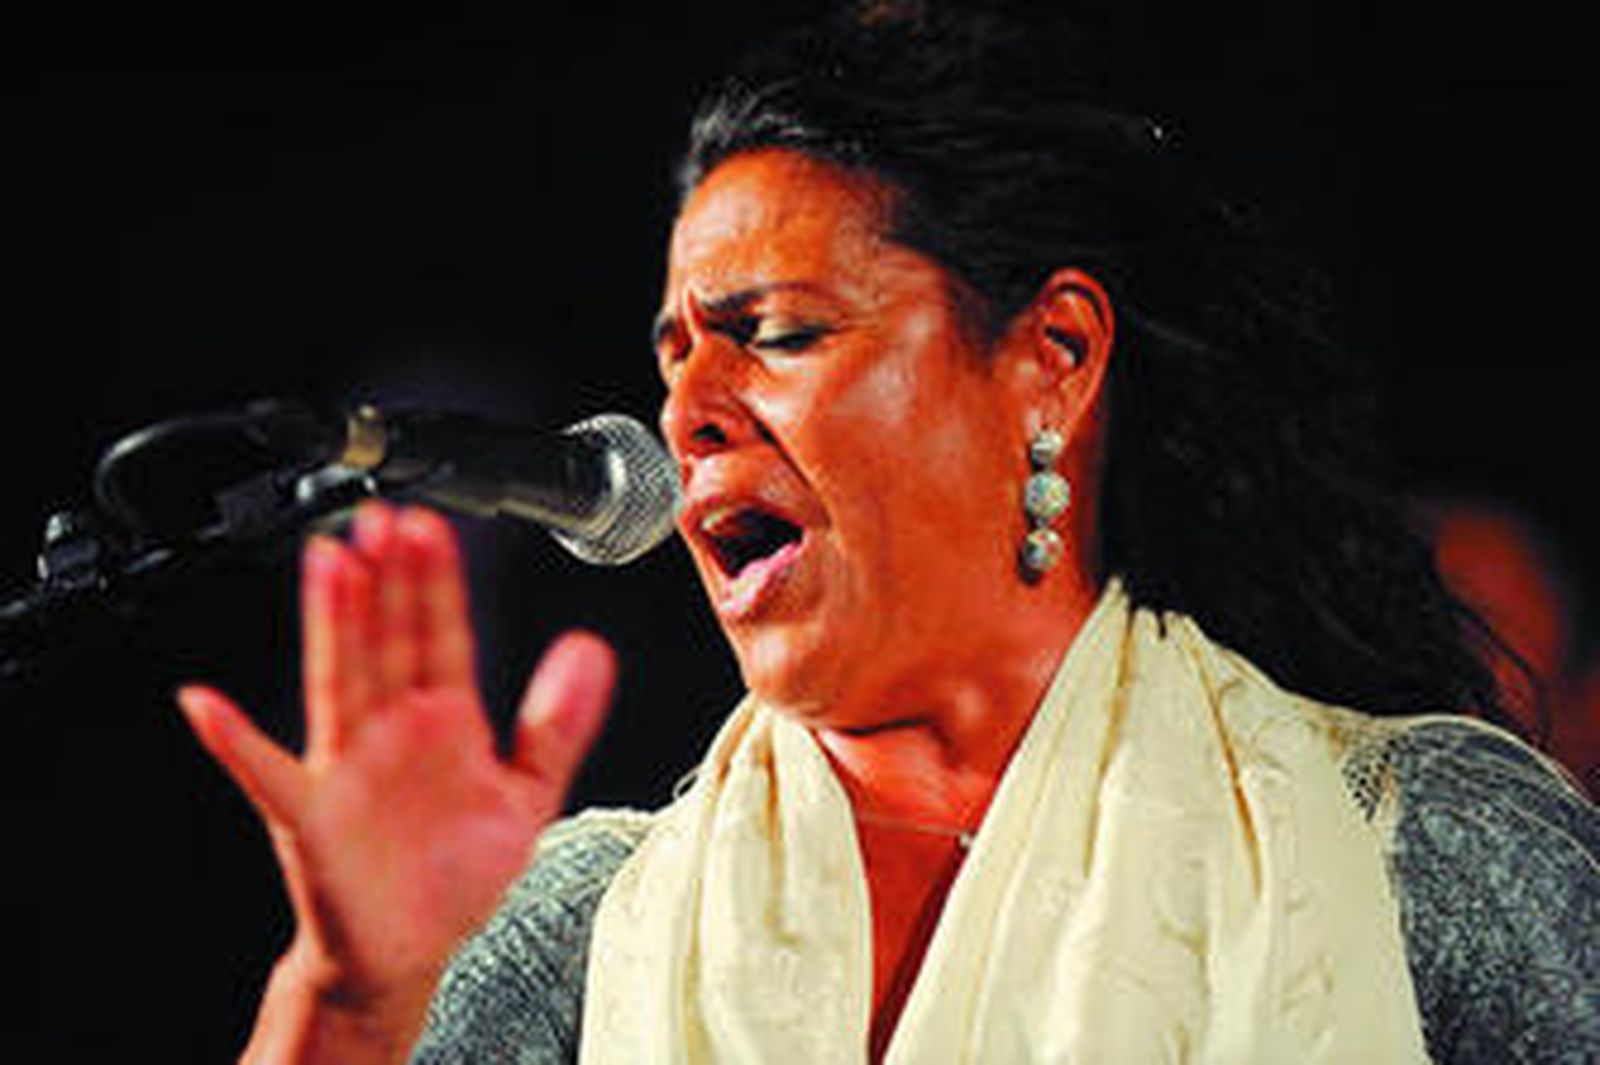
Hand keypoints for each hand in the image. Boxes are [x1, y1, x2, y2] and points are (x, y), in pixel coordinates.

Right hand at [178, 502, 613, 1060]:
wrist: (406, 953)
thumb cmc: (451, 874)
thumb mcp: (526, 794)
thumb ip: (558, 723)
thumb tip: (591, 651)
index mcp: (444, 720)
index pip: (441, 636)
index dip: (436, 583)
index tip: (432, 527)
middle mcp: (391, 731)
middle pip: (388, 640)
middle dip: (386, 580)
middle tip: (383, 517)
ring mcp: (347, 768)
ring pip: (338, 681)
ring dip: (329, 624)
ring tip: (326, 563)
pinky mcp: (310, 816)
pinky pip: (266, 774)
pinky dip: (234, 741)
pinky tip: (206, 705)